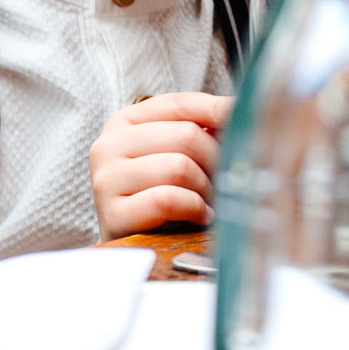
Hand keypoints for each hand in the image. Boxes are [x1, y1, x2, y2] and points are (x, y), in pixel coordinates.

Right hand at [89, 93, 230, 238]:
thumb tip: (238, 108)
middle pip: (185, 136)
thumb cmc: (160, 194)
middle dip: (215, 160)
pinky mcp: (113, 214)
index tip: (242, 123)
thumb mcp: (175, 153)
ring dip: (206, 189)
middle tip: (224, 181)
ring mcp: (106, 180)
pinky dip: (194, 208)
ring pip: (179, 167)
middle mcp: (107, 145)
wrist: (132, 244)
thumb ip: (201, 128)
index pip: (179, 104)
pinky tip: (200, 216)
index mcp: (124, 123)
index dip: (217, 112)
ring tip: (209, 201)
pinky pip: (168, 200)